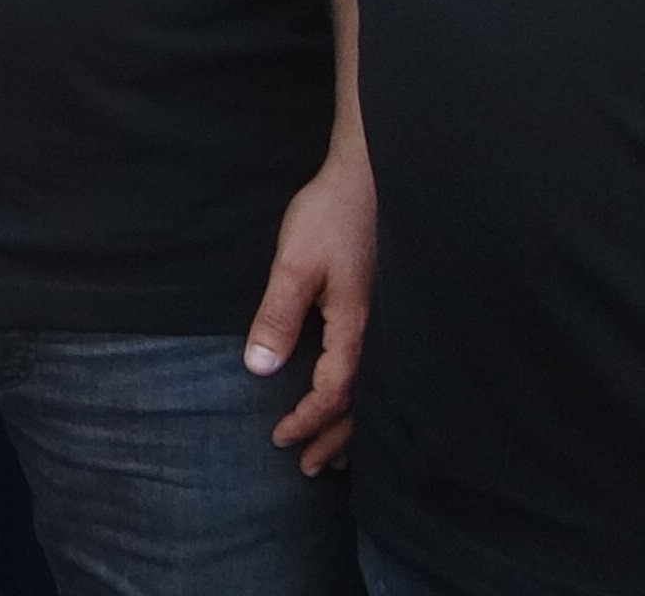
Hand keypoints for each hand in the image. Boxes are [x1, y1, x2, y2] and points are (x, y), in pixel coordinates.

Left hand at [245, 144, 372, 475]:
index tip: (281, 439)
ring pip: (375, 392)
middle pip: (360, 405)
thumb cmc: (331, 216)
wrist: (370, 176)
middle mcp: (379, 334)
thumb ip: (277, 317)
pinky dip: (365, 398)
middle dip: (333, 440)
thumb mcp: (295, 266)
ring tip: (335, 456)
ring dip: (353, 426)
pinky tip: (355, 402)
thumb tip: (258, 368)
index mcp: (357, 328)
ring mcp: (387, 323)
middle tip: (308, 468)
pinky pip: (379, 369)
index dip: (307, 421)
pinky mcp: (386, 309)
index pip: (333, 394)